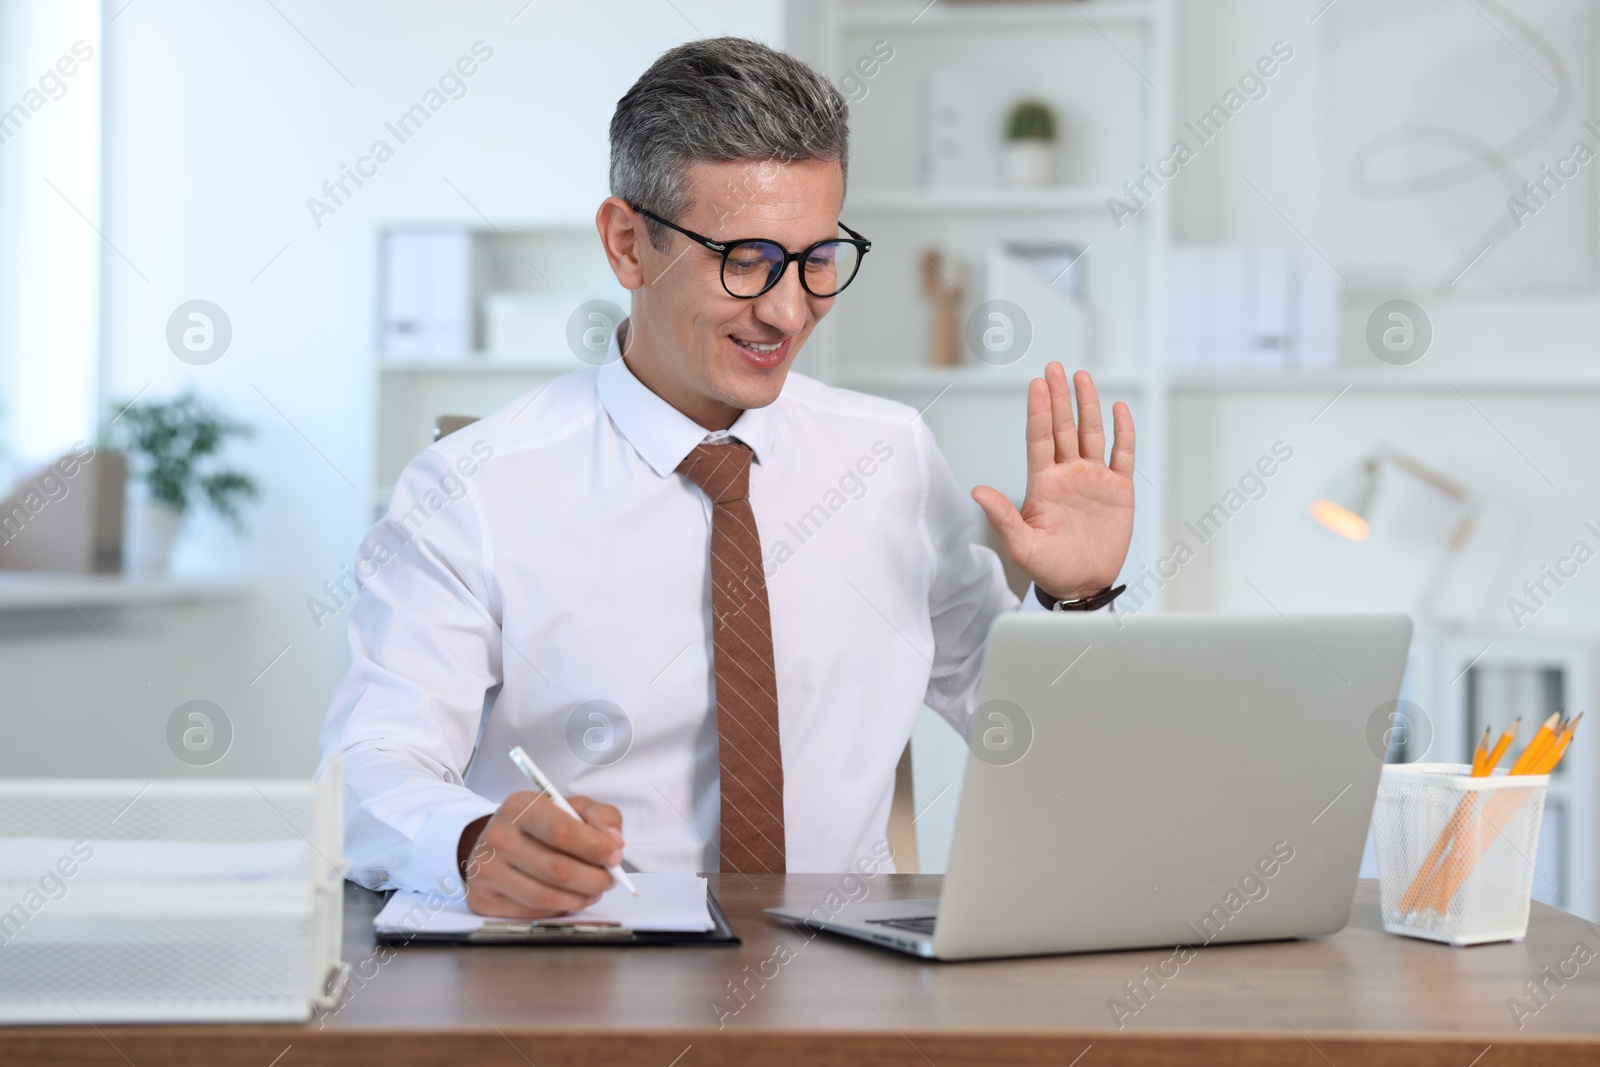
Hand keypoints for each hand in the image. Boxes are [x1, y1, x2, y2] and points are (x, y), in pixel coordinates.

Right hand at [459, 791, 624, 918]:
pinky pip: (532, 912)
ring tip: (594, 890)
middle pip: (557, 869)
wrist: (496, 841)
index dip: (595, 847)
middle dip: (594, 878)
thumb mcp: (571, 807)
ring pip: (546, 897)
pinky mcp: (483, 899)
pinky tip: (568, 898)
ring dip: (580, 898)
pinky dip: (559, 909)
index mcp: (520, 806)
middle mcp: (498, 837)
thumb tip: (614, 842)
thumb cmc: (541, 824)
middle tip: (610, 879)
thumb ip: (600, 817)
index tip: (616, 855)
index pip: (562, 831)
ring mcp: (486, 870)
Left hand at [972, 363, 1134, 600]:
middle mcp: (1067, 474)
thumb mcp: (1022, 545)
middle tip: (1053, 367)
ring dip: (1087, 406)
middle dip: (1059, 397)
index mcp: (1043, 483)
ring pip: (1091, 434)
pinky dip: (1123, 432)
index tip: (1035, 385)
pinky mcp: (1118, 490)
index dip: (1039, 411)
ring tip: (1081, 377)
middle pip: (1063, 428)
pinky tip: (1118, 409)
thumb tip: (976, 491)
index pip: (1039, 439)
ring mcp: (1093, 479)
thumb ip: (1002, 516)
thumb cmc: (1048, 568)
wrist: (1081, 585)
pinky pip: (1123, 455)